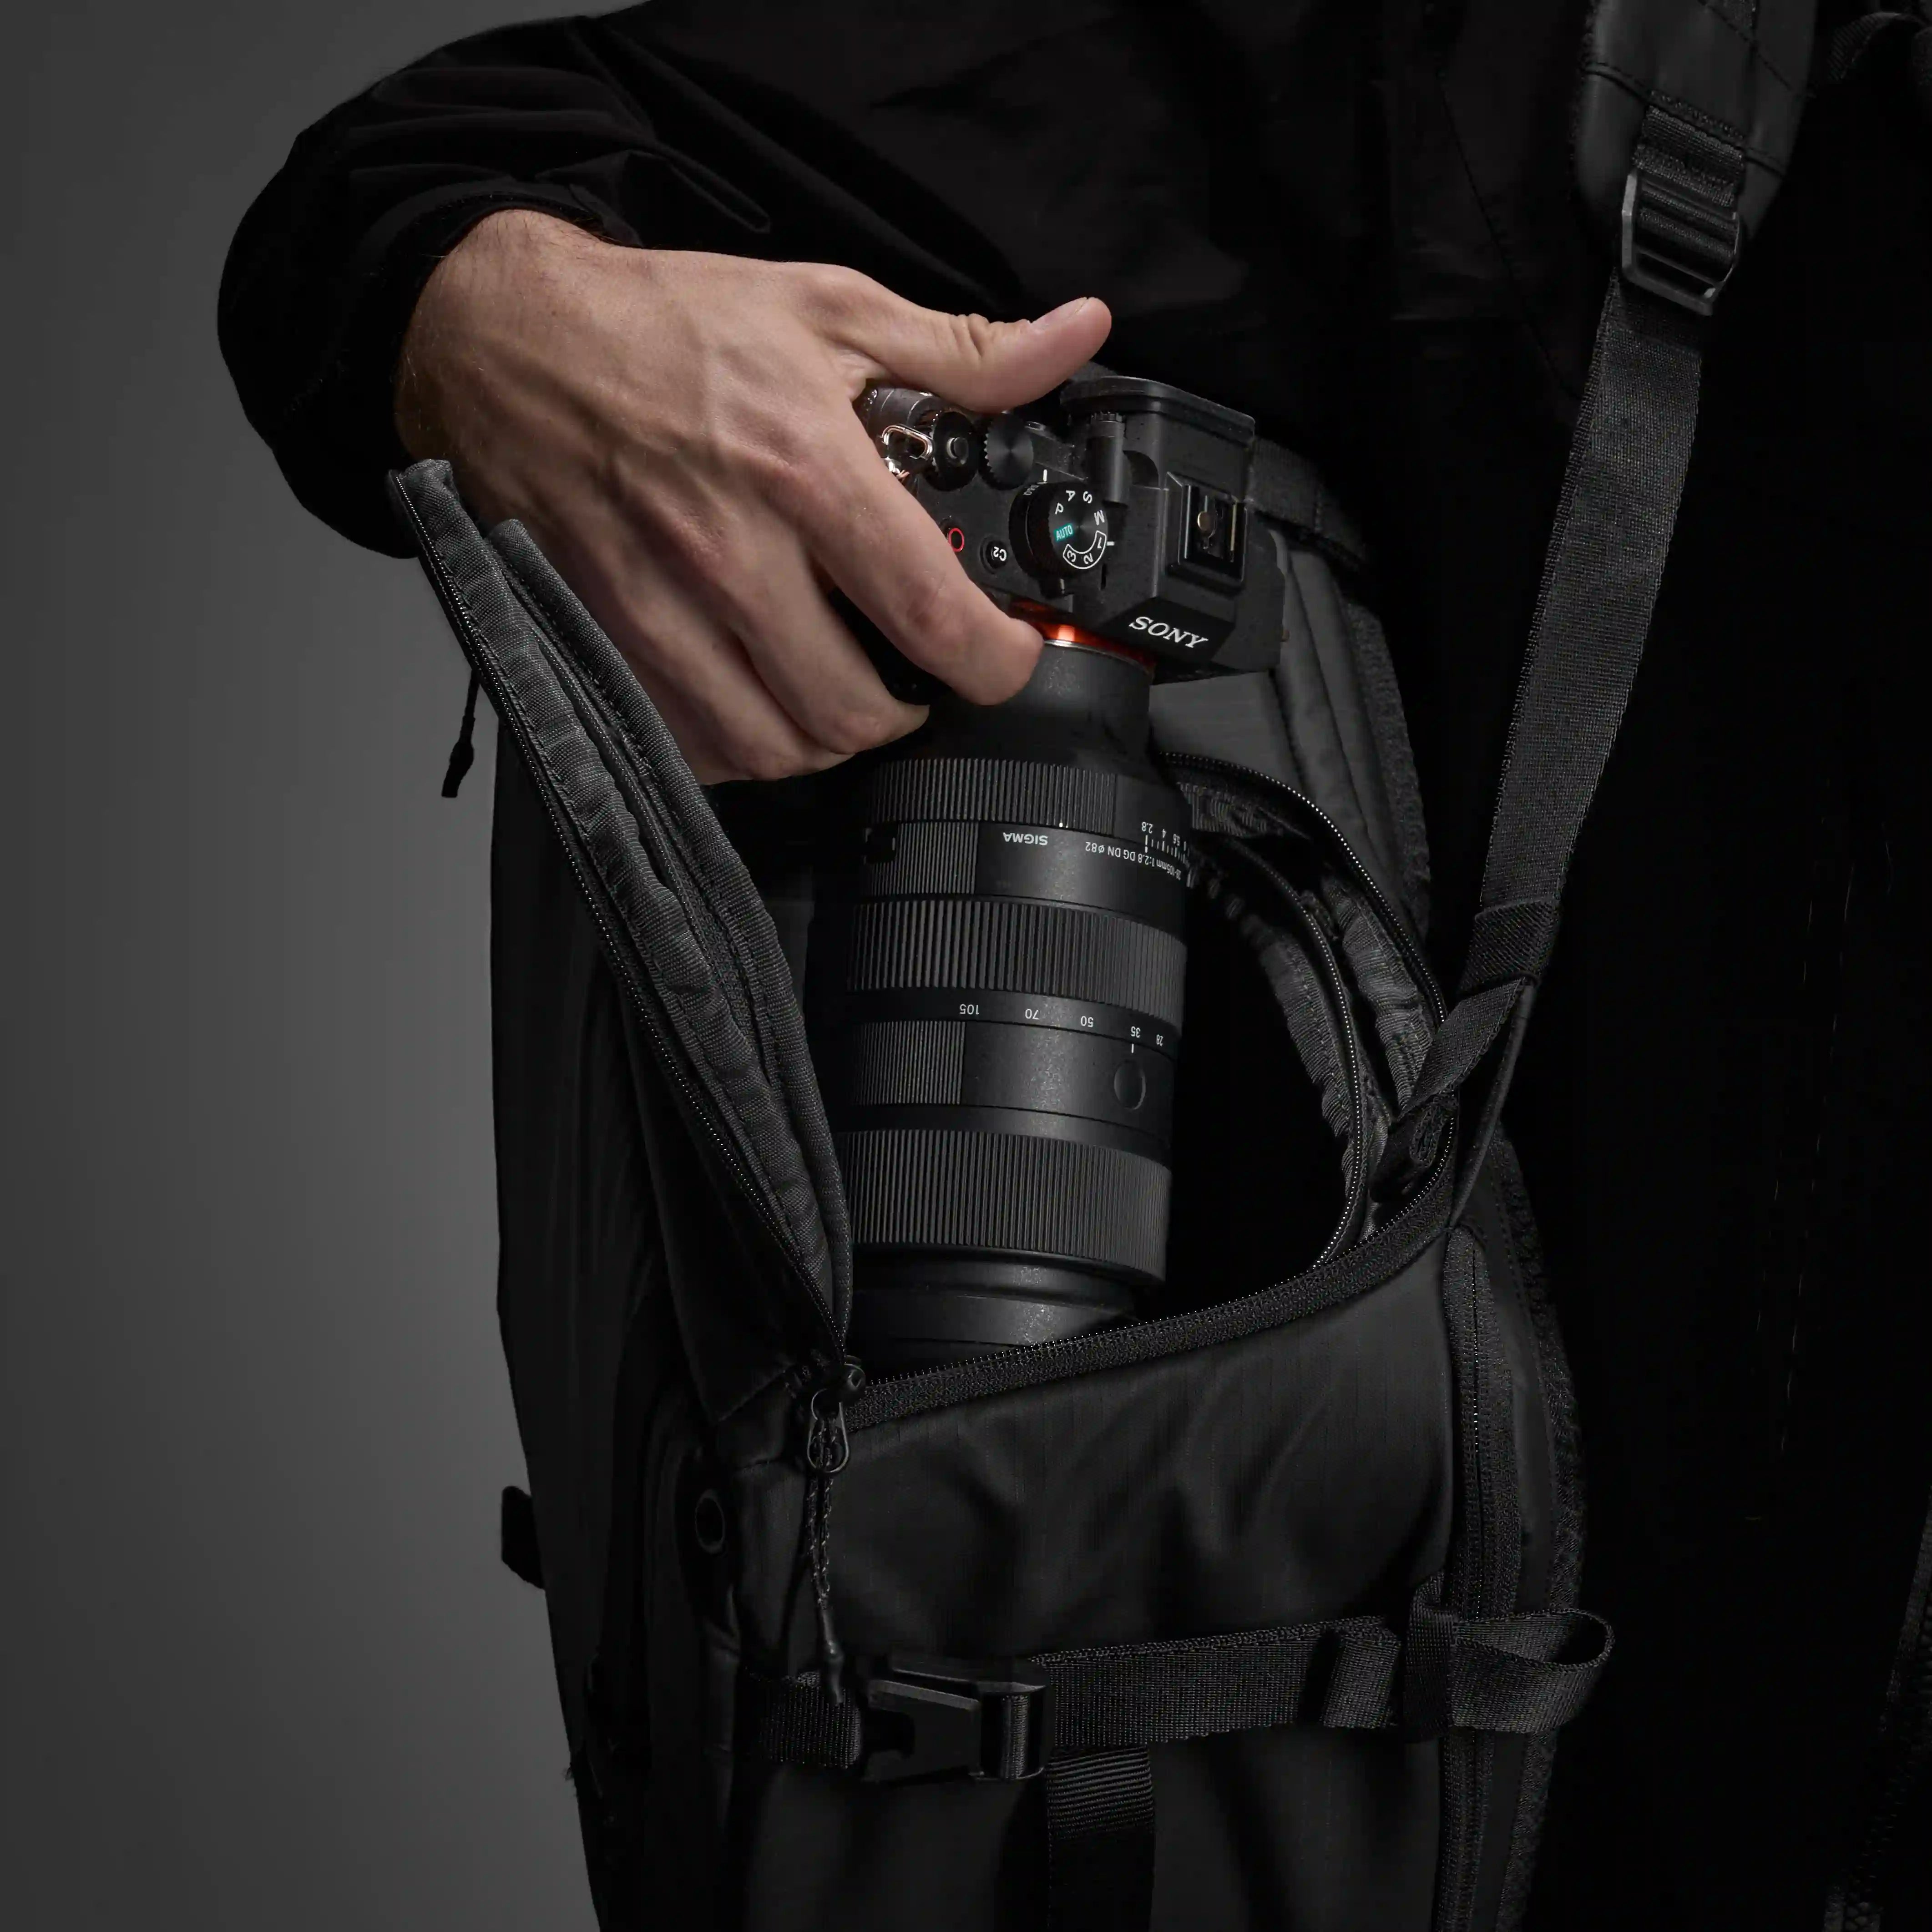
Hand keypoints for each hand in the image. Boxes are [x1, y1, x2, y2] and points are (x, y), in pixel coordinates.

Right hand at [395, 212, 1111, 780]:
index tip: (1007, 659)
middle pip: (847, 709)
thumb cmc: (664, 323)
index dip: (991, 662)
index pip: (925, 610)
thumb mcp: (829, 307)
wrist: (502, 335)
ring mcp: (656, 606)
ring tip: (842, 699)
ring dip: (822, 741)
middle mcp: (729, 552)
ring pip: (768, 744)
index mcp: (802, 470)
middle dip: (904, 715)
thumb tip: (1073, 338)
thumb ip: (961, 349)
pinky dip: (734, 746)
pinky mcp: (600, 636)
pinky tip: (756, 706)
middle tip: (917, 683)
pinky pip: (686, 742)